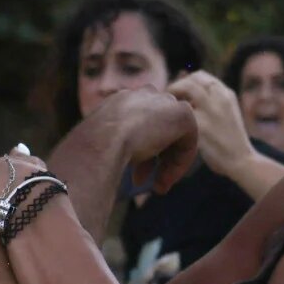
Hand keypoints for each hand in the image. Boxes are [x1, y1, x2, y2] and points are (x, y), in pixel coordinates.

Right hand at [79, 88, 198, 195]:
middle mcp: (145, 96)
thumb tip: (115, 162)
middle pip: (160, 130)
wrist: (103, 139)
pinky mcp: (182, 115)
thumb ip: (115, 144)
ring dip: (167, 164)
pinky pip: (188, 141)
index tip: (134, 174)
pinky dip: (179, 163)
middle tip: (145, 181)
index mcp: (125, 100)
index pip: (141, 124)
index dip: (140, 152)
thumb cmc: (95, 147)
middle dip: (154, 158)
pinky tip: (165, 179)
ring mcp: (165, 102)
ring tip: (158, 187)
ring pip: (175, 137)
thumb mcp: (103, 143)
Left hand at [167, 71, 253, 177]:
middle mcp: (220, 98)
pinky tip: (173, 123)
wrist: (241, 161)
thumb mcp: (227, 112)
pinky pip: (182, 111)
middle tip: (170, 101)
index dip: (185, 82)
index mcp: (227, 94)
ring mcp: (212, 111)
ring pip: (187, 88)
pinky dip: (174, 113)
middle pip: (192, 80)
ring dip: (174, 95)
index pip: (200, 76)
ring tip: (171, 110)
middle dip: (176, 87)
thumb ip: (211, 99)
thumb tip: (185, 84)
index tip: (178, 94)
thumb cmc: (230, 139)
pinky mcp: (202, 127)